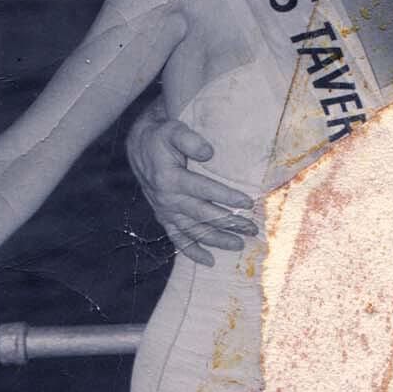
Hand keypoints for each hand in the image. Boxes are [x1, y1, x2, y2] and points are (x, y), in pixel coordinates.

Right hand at [125, 107, 255, 266]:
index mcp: (170, 179)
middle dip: (229, 222)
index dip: (226, 196)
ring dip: (217, 239)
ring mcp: (166, 211)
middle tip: (252, 228)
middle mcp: (167, 199)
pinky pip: (178, 238)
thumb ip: (189, 139)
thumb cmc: (161, 137)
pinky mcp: (165, 217)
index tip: (248, 202)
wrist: (140, 146)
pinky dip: (193, 251)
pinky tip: (210, 261)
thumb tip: (208, 152)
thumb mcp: (172, 130)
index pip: (203, 190)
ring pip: (193, 230)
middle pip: (202, 214)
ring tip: (239, 244)